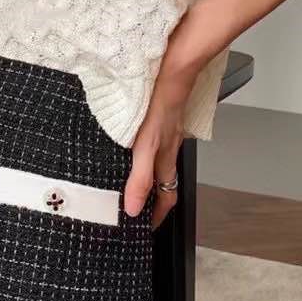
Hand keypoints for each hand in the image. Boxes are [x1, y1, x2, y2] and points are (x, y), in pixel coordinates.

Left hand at [122, 65, 191, 229]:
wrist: (171, 72)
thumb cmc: (160, 106)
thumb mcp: (145, 147)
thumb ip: (139, 177)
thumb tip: (131, 207)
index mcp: (165, 160)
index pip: (166, 197)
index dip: (157, 216)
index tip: (147, 227)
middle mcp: (168, 149)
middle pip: (163, 181)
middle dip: (152, 198)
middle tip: (136, 208)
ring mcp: (165, 133)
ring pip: (158, 162)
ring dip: (147, 175)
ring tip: (130, 181)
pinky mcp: (159, 119)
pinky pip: (154, 143)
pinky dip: (144, 152)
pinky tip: (132, 145)